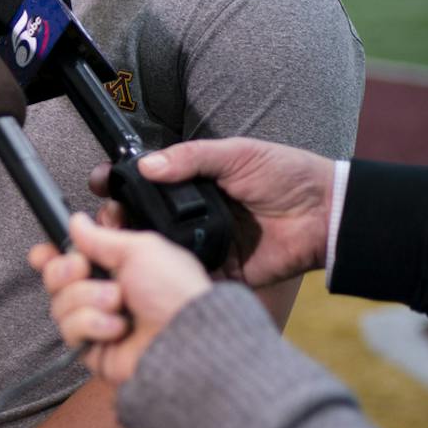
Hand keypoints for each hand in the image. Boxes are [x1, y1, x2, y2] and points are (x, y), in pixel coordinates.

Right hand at [28, 213, 211, 386]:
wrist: (184, 337)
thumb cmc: (175, 292)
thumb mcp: (140, 248)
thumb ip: (101, 236)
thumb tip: (76, 222)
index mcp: (117, 266)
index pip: (70, 257)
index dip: (52, 254)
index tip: (45, 252)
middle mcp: (104, 292)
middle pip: (56, 278)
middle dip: (66, 271)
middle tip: (84, 270)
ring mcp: (97, 320)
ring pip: (60, 303)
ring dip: (88, 299)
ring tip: (117, 304)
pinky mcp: (92, 347)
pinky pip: (70, 330)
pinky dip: (93, 324)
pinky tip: (117, 328)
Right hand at [90, 137, 333, 285]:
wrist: (326, 214)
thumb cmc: (288, 175)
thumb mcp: (237, 154)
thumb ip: (191, 158)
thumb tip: (147, 166)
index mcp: (194, 183)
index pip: (146, 183)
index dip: (120, 184)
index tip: (101, 183)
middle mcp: (192, 214)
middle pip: (142, 219)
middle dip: (118, 219)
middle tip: (108, 219)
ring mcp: (202, 243)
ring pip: (156, 248)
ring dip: (135, 247)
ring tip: (118, 244)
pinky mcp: (217, 270)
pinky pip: (185, 274)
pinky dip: (166, 273)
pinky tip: (148, 269)